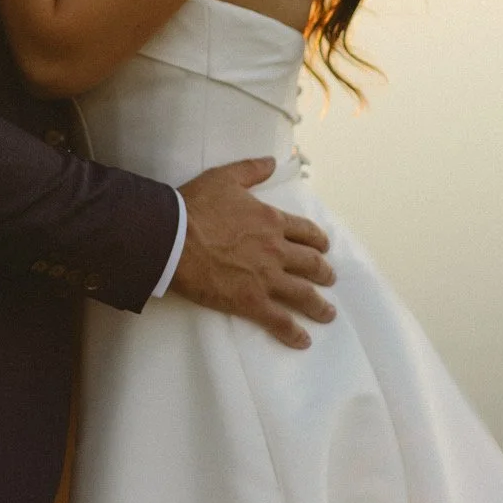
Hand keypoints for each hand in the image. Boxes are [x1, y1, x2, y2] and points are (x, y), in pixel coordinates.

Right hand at [171, 158, 335, 348]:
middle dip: (324, 272)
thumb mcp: (225, 178)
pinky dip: (293, 332)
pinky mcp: (251, 301)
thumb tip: (273, 161)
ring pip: (303, 294)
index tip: (324, 247)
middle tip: (329, 278)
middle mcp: (276, 250)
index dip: (318, 241)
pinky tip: (303, 341)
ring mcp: (266, 278)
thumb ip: (251, 169)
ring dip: (319, 305)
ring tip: (328, 314)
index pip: (305, 232)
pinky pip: (279, 320)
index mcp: (271, 221)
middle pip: (311, 264)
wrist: (173, 238)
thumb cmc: (195, 207)